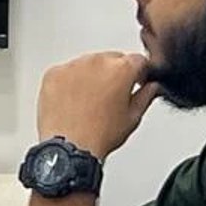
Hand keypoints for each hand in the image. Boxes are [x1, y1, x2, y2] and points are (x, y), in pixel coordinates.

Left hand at [35, 51, 159, 160]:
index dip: (140, 73)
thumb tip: (152, 87)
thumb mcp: (133, 117)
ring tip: (90, 103)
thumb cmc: (100, 135)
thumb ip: (146, 96)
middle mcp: (96, 62)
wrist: (69, 146)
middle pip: (111, 59)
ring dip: (91, 76)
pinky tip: (72, 101)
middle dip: (115, 74)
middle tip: (111, 96)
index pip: (138, 60)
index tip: (138, 81)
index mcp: (121, 69)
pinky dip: (70, 82)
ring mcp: (73, 66)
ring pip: (88, 64)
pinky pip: (66, 72)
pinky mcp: (54, 73)